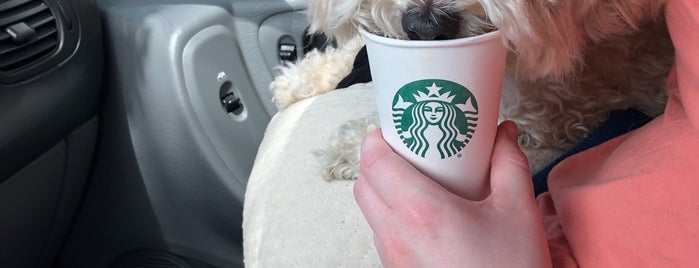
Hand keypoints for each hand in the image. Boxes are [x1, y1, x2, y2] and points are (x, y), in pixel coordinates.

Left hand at [354, 121, 551, 266]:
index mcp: (421, 211)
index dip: (376, 138)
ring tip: (418, 183)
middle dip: (377, 162)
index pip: (373, 162)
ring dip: (383, 191)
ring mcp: (392, 257)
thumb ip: (509, 163)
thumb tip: (503, 134)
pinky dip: (391, 218)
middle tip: (407, 152)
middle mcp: (396, 235)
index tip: (393, 129)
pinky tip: (424, 217)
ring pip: (369, 212)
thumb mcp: (518, 210)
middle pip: (363, 184)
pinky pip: (382, 235)